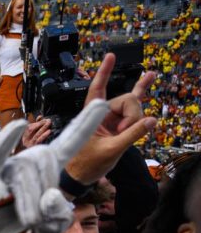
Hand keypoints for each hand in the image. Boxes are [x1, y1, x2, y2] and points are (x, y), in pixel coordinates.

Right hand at [0, 101, 107, 232]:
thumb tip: (52, 194)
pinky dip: (4, 142)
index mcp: (44, 177)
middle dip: (46, 197)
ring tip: (23, 224)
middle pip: (47, 163)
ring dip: (29, 202)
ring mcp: (0, 174)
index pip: (68, 146)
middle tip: (34, 225)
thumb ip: (59, 216)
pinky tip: (18, 126)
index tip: (105, 103)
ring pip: (26, 171)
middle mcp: (23, 169)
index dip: (85, 126)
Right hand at [18, 117, 51, 150]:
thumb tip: (40, 116)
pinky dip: (44, 135)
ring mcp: (29, 144)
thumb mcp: (34, 131)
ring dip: (43, 128)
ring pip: (36, 135)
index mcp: (24, 135)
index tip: (43, 119)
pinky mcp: (34, 148)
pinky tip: (49, 131)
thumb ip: (36, 123)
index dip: (36, 123)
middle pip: (31, 130)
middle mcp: (25, 140)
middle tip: (48, 120)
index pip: (28, 127)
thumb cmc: (34, 141)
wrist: (34, 155)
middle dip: (40, 124)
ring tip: (49, 124)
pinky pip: (39, 140)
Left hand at [64, 53, 156, 184]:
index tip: (111, 56)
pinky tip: (149, 77)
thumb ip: (132, 135)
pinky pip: (133, 109)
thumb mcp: (110, 150)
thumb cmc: (87, 164)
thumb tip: (152, 120)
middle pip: (126, 100)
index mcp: (92, 114)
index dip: (104, 72)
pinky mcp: (119, 124)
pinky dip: (141, 94)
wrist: (81, 176)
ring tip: (125, 134)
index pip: (98, 88)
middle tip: (123, 133)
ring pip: (133, 106)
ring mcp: (112, 118)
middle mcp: (102, 112)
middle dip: (132, 114)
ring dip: (136, 118)